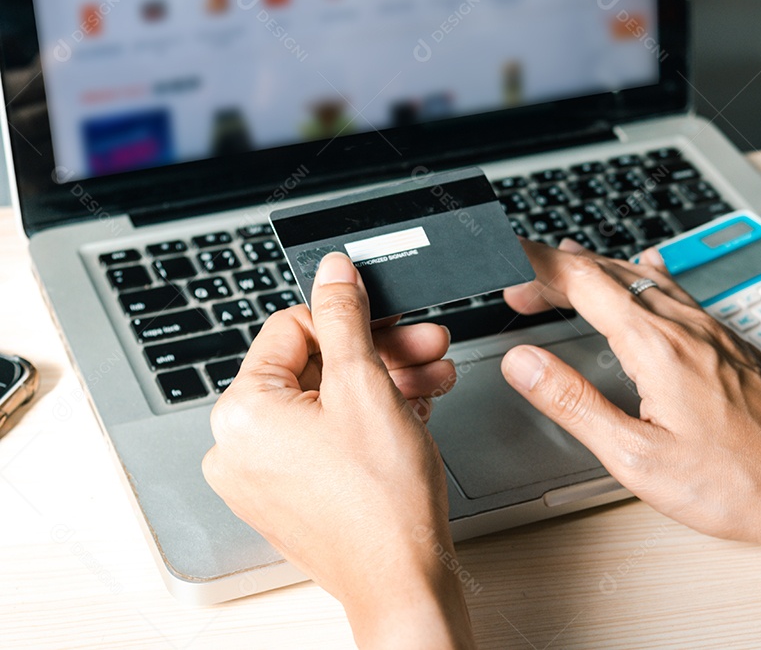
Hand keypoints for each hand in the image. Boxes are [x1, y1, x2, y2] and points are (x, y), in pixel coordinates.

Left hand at [203, 253, 474, 648]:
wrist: (403, 582)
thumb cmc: (383, 503)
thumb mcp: (367, 386)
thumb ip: (345, 316)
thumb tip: (333, 270)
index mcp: (240, 413)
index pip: (291, 329)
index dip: (350, 317)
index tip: (389, 315)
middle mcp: (237, 445)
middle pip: (315, 367)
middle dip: (379, 353)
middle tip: (425, 345)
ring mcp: (262, 475)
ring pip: (326, 402)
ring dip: (383, 384)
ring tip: (432, 381)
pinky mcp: (289, 495)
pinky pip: (325, 437)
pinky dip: (367, 420)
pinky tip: (412, 410)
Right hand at [501, 239, 760, 560]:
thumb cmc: (734, 482)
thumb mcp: (636, 456)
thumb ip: (574, 402)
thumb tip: (524, 363)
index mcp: (657, 347)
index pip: (583, 281)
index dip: (538, 264)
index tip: (506, 258)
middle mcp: (686, 327)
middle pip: (610, 274)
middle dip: (557, 271)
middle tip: (519, 286)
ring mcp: (712, 331)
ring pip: (644, 279)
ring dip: (596, 271)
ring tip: (564, 271)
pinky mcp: (729, 343)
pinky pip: (677, 291)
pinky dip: (644, 276)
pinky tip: (649, 266)